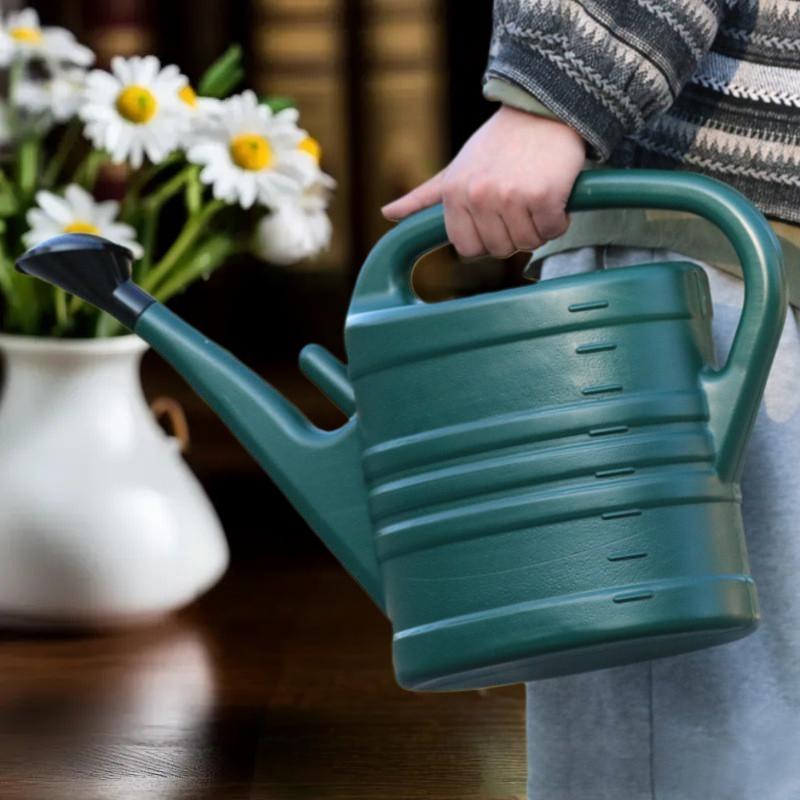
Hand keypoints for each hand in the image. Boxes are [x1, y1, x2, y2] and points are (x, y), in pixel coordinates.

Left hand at [381, 106, 585, 257]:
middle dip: (513, 233)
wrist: (542, 109)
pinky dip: (559, 218)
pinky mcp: (543, 196)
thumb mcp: (456, 169)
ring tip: (536, 194)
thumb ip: (424, 197)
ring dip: (538, 226)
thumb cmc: (498, 143)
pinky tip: (554, 192)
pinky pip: (552, 230)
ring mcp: (510, 197)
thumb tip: (388, 212)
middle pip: (499, 249)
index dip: (486, 239)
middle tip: (519, 202)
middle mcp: (478, 197)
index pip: (468, 249)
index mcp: (454, 194)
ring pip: (527, 242)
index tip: (496, 217)